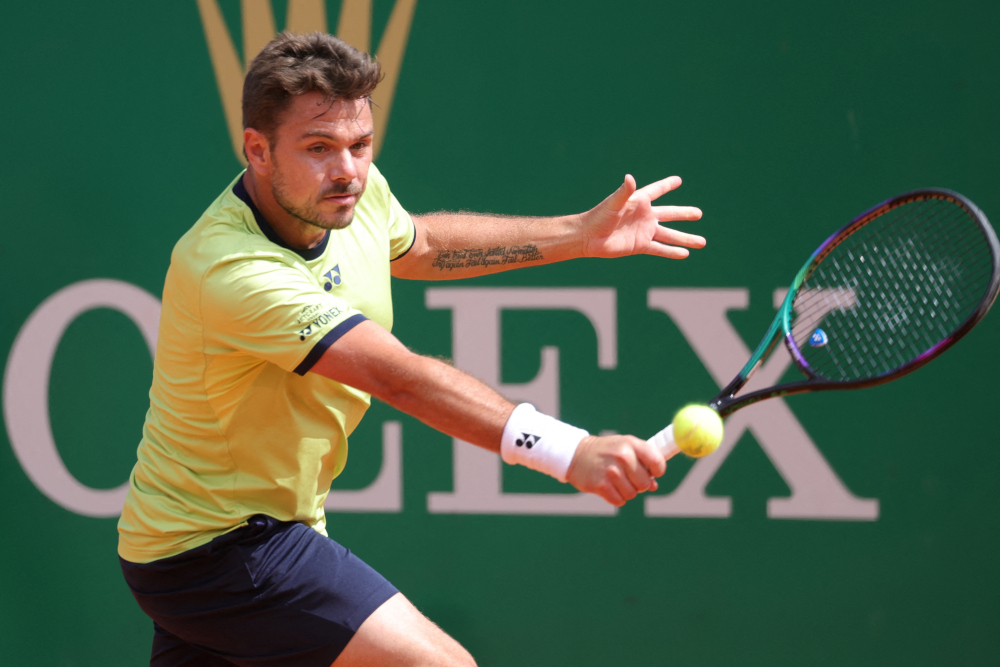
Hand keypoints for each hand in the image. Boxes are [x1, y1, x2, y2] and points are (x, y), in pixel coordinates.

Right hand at [565, 435, 666, 506]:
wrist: (576, 454)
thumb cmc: (606, 451)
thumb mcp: (625, 447)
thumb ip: (643, 462)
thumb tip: (654, 486)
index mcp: (631, 444)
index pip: (657, 462)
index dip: (657, 471)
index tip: (651, 472)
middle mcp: (622, 456)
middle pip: (645, 483)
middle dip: (639, 484)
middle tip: (628, 477)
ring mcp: (611, 471)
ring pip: (632, 494)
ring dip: (626, 491)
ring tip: (616, 480)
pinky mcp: (601, 485)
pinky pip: (619, 500)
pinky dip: (616, 497)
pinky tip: (608, 486)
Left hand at [580, 175, 704, 258]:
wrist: (589, 238)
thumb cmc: (598, 217)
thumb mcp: (612, 203)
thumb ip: (623, 192)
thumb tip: (630, 177)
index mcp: (638, 202)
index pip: (656, 191)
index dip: (666, 185)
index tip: (678, 181)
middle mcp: (644, 216)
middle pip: (669, 214)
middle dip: (684, 214)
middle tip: (699, 213)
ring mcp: (644, 231)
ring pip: (669, 235)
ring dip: (685, 238)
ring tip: (702, 242)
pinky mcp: (640, 246)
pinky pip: (660, 249)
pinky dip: (672, 252)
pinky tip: (685, 254)